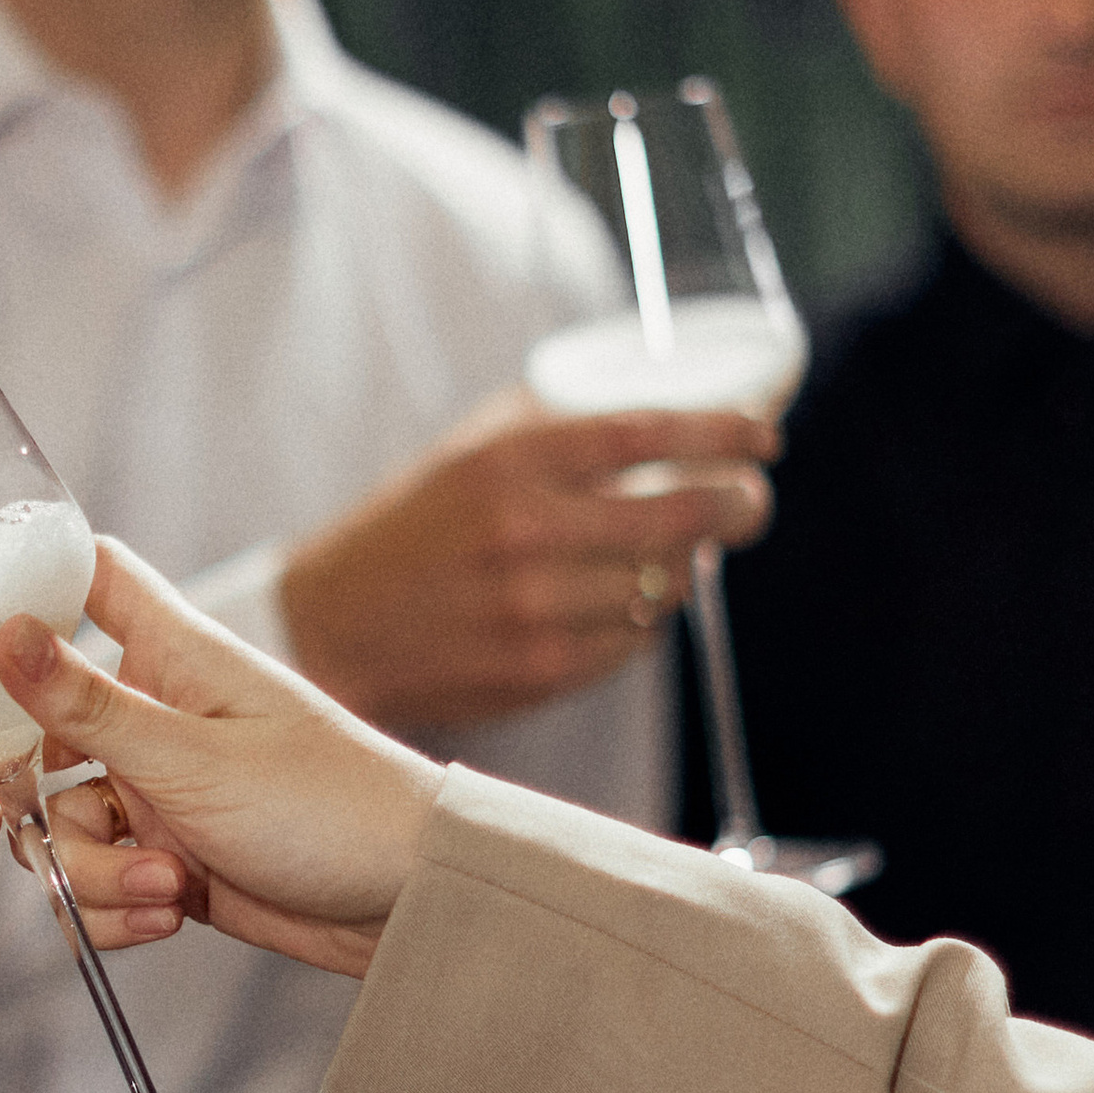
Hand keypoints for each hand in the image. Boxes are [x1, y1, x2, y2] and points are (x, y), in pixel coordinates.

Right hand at [0, 540, 444, 975]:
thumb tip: (2, 631)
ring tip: (165, 889)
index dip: (20, 590)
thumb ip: (88, 705)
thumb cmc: (330, 806)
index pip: (82, 580)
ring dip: (92, 870)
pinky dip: (116, 908)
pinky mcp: (168, 859)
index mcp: (168, 655)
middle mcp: (153, 715)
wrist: (413, 905)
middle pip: (27, 730)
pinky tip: (171, 915)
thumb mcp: (193, 758)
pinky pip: (98, 882)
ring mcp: (157, 790)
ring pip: (60, 824)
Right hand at [276, 394, 774, 732]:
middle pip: (682, 513)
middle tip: (748, 500)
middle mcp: (526, 531)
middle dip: (738, 504)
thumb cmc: (407, 534)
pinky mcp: (542, 671)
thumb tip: (669, 422)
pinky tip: (613, 606)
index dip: (723, 431)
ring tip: (658, 555)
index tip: (764, 434)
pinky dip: (642, 621)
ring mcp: (537, 608)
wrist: (330, 632)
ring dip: (679, 568)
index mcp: (507, 462)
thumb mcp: (466, 456)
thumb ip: (555, 432)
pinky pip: (636, 641)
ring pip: (666, 583)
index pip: (648, 433)